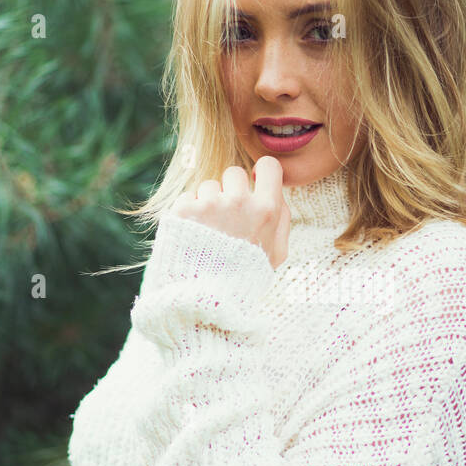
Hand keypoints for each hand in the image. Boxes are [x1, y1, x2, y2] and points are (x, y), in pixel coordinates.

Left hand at [169, 156, 289, 269]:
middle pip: (234, 173)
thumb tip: (277, 192)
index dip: (260, 173)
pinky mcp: (183, 210)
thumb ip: (281, 220)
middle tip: (228, 217)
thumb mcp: (276, 254)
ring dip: (208, 203)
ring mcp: (209, 204)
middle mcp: (238, 202)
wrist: (207, 299)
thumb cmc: (245, 276)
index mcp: (266, 210)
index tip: (254, 183)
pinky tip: (193, 235)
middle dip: (231, 190)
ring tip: (209, 232)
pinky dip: (188, 213)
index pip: (268, 166)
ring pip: (208, 185)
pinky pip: (187, 197)